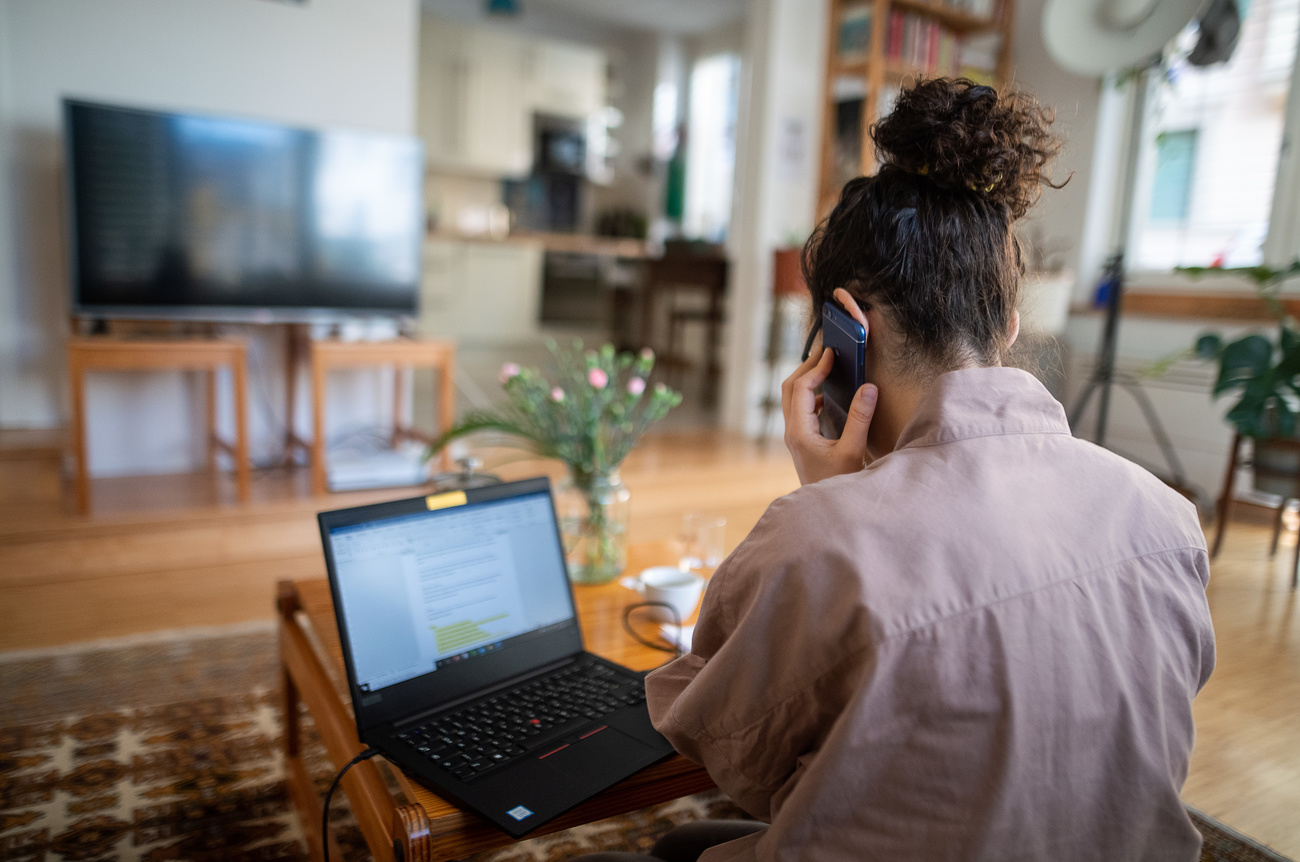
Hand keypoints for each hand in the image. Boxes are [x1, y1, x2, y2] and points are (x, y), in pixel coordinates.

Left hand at [781, 291, 877, 485]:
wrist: (826, 513)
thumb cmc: (839, 485)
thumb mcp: (853, 451)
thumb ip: (860, 418)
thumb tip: (869, 387)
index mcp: (800, 432)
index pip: (802, 389)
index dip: (816, 368)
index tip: (832, 354)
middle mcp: (792, 432)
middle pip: (789, 388)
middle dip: (806, 367)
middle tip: (826, 351)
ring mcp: (794, 437)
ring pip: (792, 398)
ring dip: (807, 379)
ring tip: (827, 366)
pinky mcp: (801, 441)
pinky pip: (800, 409)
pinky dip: (812, 394)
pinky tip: (830, 395)